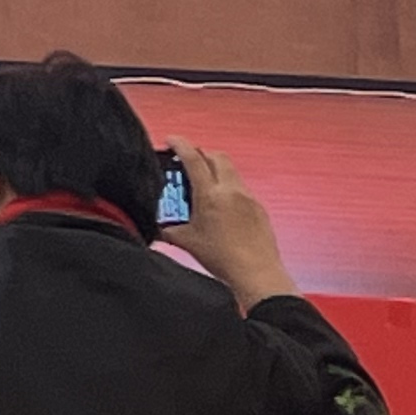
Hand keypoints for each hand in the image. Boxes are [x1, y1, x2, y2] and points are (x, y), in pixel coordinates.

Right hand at [157, 139, 295, 312]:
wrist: (257, 274)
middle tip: (189, 160)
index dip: (179, 144)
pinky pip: (242, 188)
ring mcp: (248, 198)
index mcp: (210, 195)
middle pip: (216, 156)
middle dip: (201, 153)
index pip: (193, 158)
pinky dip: (230, 188)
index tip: (171, 140)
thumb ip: (168, 230)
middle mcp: (231, 191)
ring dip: (217, 169)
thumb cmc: (225, 260)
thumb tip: (156, 227)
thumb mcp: (187, 242)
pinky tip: (223, 205)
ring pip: (231, 170)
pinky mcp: (259, 208)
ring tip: (205, 184)